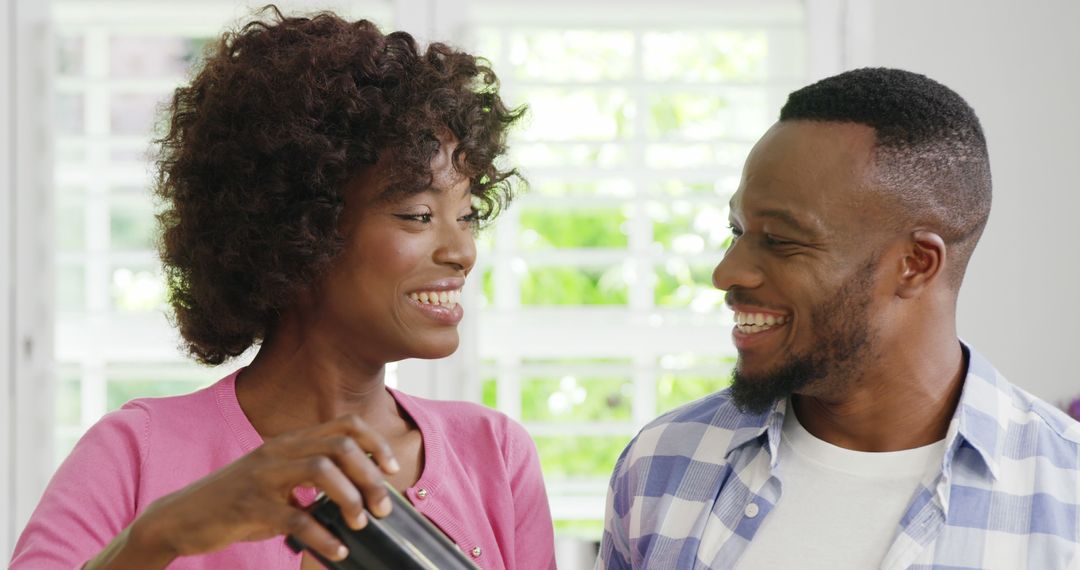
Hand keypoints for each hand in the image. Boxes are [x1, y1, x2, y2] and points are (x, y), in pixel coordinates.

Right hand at [126, 414, 398, 563]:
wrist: (180, 517)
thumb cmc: (237, 502)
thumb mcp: (276, 480)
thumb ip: (311, 479)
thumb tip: (360, 495)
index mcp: (289, 442)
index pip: (345, 425)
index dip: (376, 444)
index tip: (392, 470)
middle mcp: (278, 451)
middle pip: (340, 446)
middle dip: (371, 476)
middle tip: (382, 507)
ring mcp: (262, 477)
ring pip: (322, 471)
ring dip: (351, 498)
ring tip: (360, 523)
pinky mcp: (250, 507)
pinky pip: (297, 518)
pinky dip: (323, 536)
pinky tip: (336, 550)